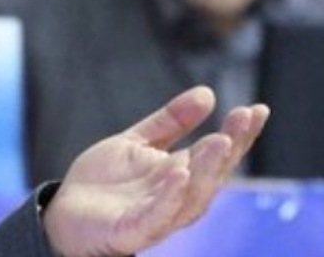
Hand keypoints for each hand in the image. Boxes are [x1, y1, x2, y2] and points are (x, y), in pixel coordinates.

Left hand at [42, 85, 268, 256]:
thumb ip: (170, 121)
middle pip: (212, 173)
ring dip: (208, 169)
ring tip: (220, 140)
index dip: (240, 134)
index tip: (258, 109)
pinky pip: (157, 216)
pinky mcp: (133, 230)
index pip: (218, 154)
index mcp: (181, 174)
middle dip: (230, 146)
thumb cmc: (106, 182)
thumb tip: (208, 93)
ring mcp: (158, 216)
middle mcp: (177, 197)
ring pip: (192, 196)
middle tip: (244, 117)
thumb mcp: (137, 142)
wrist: (65, 214)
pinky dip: (171, 197)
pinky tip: (180, 173)